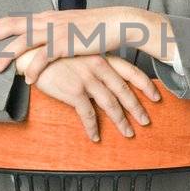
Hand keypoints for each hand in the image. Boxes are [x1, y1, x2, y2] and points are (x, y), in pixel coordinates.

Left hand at [0, 8, 157, 77]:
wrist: (117, 22)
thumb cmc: (93, 27)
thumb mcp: (67, 26)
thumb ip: (51, 30)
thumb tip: (38, 37)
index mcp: (45, 17)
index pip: (14, 19)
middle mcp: (47, 21)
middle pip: (12, 26)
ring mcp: (56, 31)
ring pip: (24, 42)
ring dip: (7, 56)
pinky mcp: (68, 43)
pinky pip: (45, 57)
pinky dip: (34, 68)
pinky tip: (28, 78)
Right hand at [22, 53, 161, 142]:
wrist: (33, 55)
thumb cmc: (56, 55)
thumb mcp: (80, 53)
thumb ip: (95, 64)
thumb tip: (107, 78)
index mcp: (102, 58)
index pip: (131, 72)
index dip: (146, 85)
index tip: (157, 97)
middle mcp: (98, 68)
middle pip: (124, 92)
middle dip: (137, 108)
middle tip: (146, 121)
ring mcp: (87, 80)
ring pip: (110, 105)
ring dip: (121, 121)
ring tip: (128, 133)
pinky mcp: (74, 92)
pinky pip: (88, 114)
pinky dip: (93, 128)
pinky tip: (96, 137)